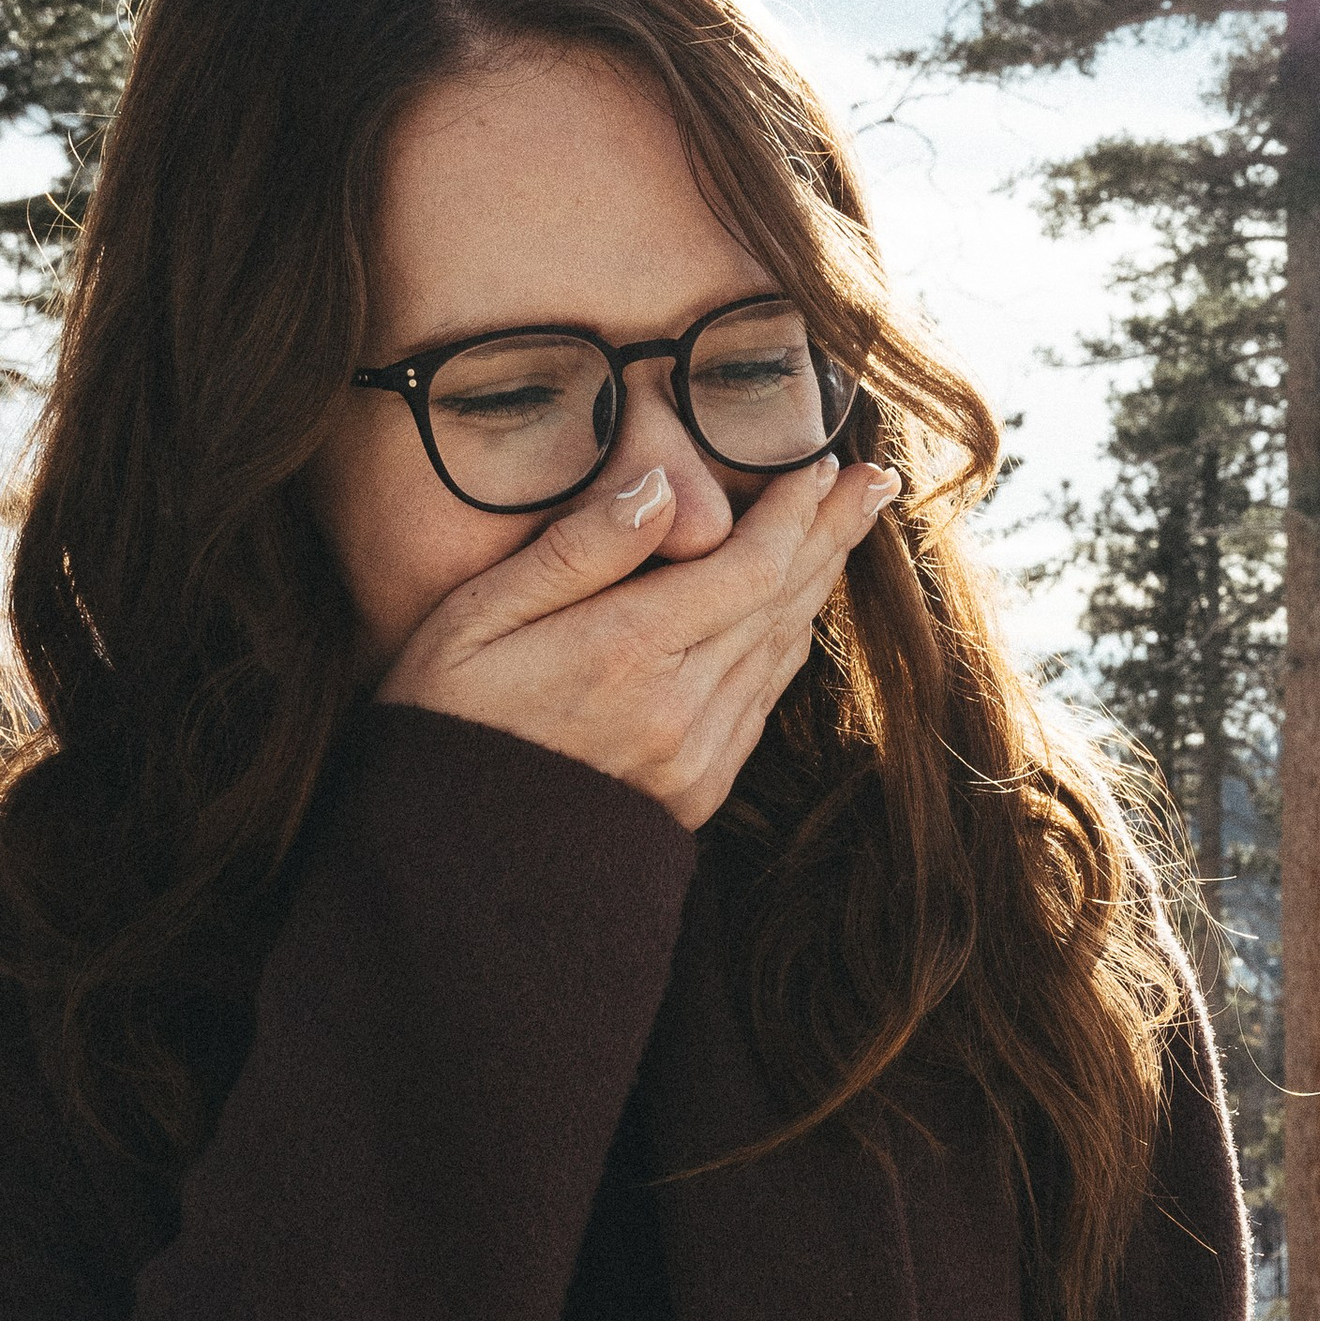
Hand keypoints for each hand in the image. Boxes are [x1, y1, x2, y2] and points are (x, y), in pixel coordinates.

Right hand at [379, 452, 899, 829]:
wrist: (453, 858)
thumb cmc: (446, 718)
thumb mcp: (477, 617)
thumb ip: (576, 549)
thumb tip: (662, 485)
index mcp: (629, 652)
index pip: (748, 565)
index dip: (792, 511)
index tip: (818, 462)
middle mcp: (681, 707)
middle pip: (781, 602)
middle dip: (829, 533)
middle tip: (872, 480)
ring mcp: (698, 756)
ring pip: (781, 650)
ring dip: (818, 584)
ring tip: (849, 525)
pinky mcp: (700, 789)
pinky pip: (762, 700)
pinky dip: (786, 642)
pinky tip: (796, 607)